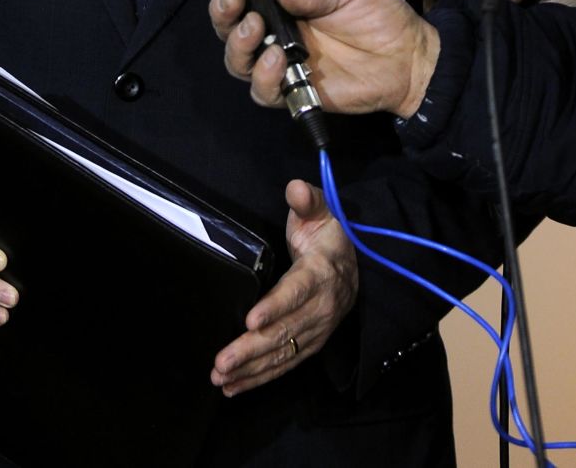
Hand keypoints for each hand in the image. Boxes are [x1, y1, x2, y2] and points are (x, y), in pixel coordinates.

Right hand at [201, 0, 439, 117]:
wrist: (409, 56)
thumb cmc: (377, 16)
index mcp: (281, 7)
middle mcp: (274, 36)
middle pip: (228, 32)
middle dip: (222, 15)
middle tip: (235, 0)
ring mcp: (282, 67)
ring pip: (237, 63)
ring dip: (238, 45)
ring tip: (255, 28)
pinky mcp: (295, 95)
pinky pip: (264, 92)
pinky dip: (264, 77)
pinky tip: (278, 60)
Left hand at [211, 180, 356, 395]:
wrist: (355, 263)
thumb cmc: (328, 233)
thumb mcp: (322, 210)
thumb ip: (308, 200)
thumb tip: (295, 188)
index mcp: (321, 273)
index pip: (297, 292)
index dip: (275, 307)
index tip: (250, 320)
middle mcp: (321, 308)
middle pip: (285, 331)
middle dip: (251, 349)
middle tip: (221, 362)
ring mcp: (316, 330)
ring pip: (283, 353)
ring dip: (251, 369)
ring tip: (220, 378)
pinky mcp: (310, 343)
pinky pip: (285, 364)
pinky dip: (260, 377)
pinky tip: (233, 387)